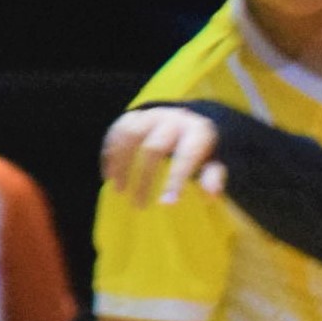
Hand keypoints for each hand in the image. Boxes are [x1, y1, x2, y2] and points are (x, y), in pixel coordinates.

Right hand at [101, 106, 224, 206]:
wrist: (186, 121)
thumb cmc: (199, 150)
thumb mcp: (213, 162)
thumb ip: (213, 176)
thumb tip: (210, 195)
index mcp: (197, 131)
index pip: (186, 155)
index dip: (176, 179)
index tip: (167, 204)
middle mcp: (173, 119)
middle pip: (154, 148)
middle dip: (145, 179)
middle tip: (139, 205)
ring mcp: (151, 115)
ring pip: (130, 136)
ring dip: (121, 165)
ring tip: (119, 190)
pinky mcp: (134, 116)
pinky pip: (117, 131)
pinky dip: (110, 153)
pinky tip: (108, 175)